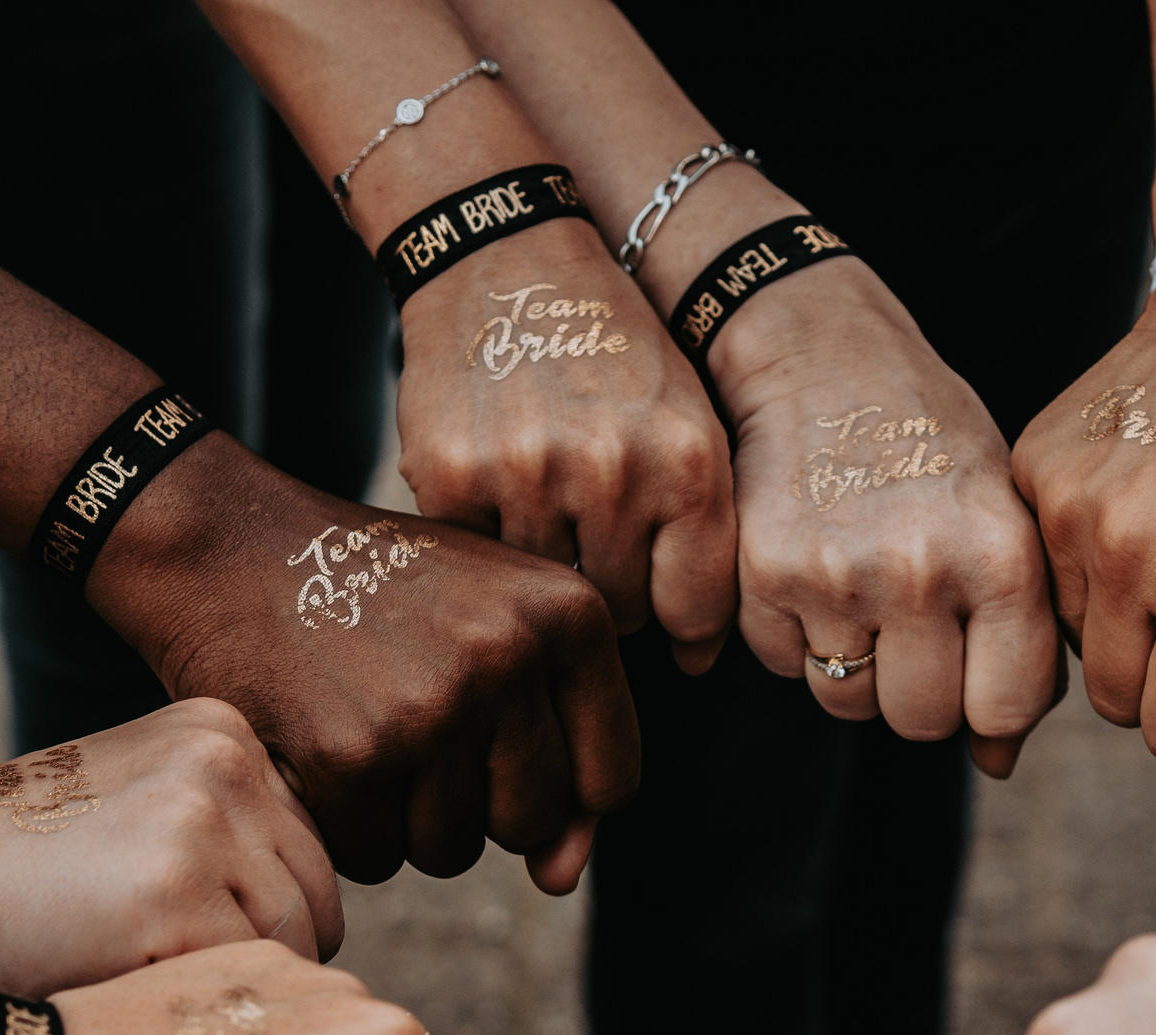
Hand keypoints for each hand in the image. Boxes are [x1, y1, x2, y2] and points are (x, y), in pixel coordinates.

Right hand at [0, 700, 342, 995]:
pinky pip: (246, 980)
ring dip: (233, 983)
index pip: (314, 850)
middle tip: (180, 968)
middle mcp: (225, 763)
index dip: (269, 910)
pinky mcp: (173, 898)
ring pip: (295, 945)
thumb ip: (235, 828)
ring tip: (146, 970)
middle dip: (267, 950)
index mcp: (225, 731)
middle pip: (320, 898)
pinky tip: (127, 983)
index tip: (201, 931)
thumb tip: (326, 912)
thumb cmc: (27, 862)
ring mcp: (201, 826)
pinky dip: (197, 1005)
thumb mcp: (143, 799)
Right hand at [92, 439, 637, 889]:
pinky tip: (321, 752)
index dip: (556, 790)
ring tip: (367, 732)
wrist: (232, 543)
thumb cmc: (381, 596)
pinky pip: (377, 858)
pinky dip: (346, 827)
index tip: (496, 746)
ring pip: (455, 851)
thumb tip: (563, 880)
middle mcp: (511, 657)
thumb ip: (556, 750)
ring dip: (406, 820)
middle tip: (415, 730)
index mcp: (570, 616)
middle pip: (531, 823)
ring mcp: (431, 709)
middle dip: (477, 807)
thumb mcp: (494, 629)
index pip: (612, 781)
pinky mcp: (351, 756)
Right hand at [396, 218, 737, 648]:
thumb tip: (696, 657)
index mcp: (688, 462)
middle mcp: (613, 471)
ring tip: (549, 495)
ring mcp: (526, 475)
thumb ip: (705, 535)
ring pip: (547, 589)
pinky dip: (488, 535)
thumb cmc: (612, 350)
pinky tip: (498, 480)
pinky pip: (481, 558)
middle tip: (597, 525)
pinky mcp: (451, 476)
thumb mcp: (688, 421)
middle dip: (615, 584)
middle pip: (622, 610)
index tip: (672, 616)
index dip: (684, 624)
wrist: (504, 255)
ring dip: (550, 560)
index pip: (695, 610)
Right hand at [711, 263, 1058, 775]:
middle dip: (921, 692)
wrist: (818, 349)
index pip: (1006, 709)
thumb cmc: (927, 436)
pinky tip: (814, 565)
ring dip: (856, 667)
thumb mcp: (999, 511)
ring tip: (863, 589)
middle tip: (915, 628)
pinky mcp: (762, 575)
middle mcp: (921, 570)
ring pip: (848, 702)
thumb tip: (999, 764)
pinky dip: (796, 635)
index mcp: (1002, 554)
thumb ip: (1018, 633)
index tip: (979, 667)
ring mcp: (836, 576)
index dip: (993, 704)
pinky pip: (785, 664)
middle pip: (922, 721)